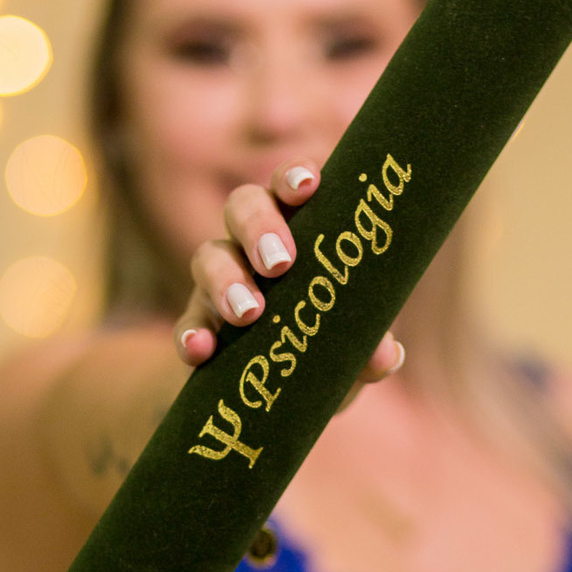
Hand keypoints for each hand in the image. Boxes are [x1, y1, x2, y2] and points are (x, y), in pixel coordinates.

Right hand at [173, 159, 403, 402]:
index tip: (308, 187)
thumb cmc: (323, 345)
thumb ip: (368, 345)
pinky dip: (191, 333)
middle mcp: (250, 244)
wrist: (275, 394)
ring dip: (227, 280)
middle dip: (259, 227)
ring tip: (250, 313)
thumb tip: (385, 355)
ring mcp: (218, 283)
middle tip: (280, 263)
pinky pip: (186, 322)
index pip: (288, 188)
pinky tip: (201, 349)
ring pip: (208, 257)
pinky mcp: (197, 326)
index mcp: (296, 230)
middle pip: (242, 207)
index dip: (293, 177)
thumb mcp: (350, 346)